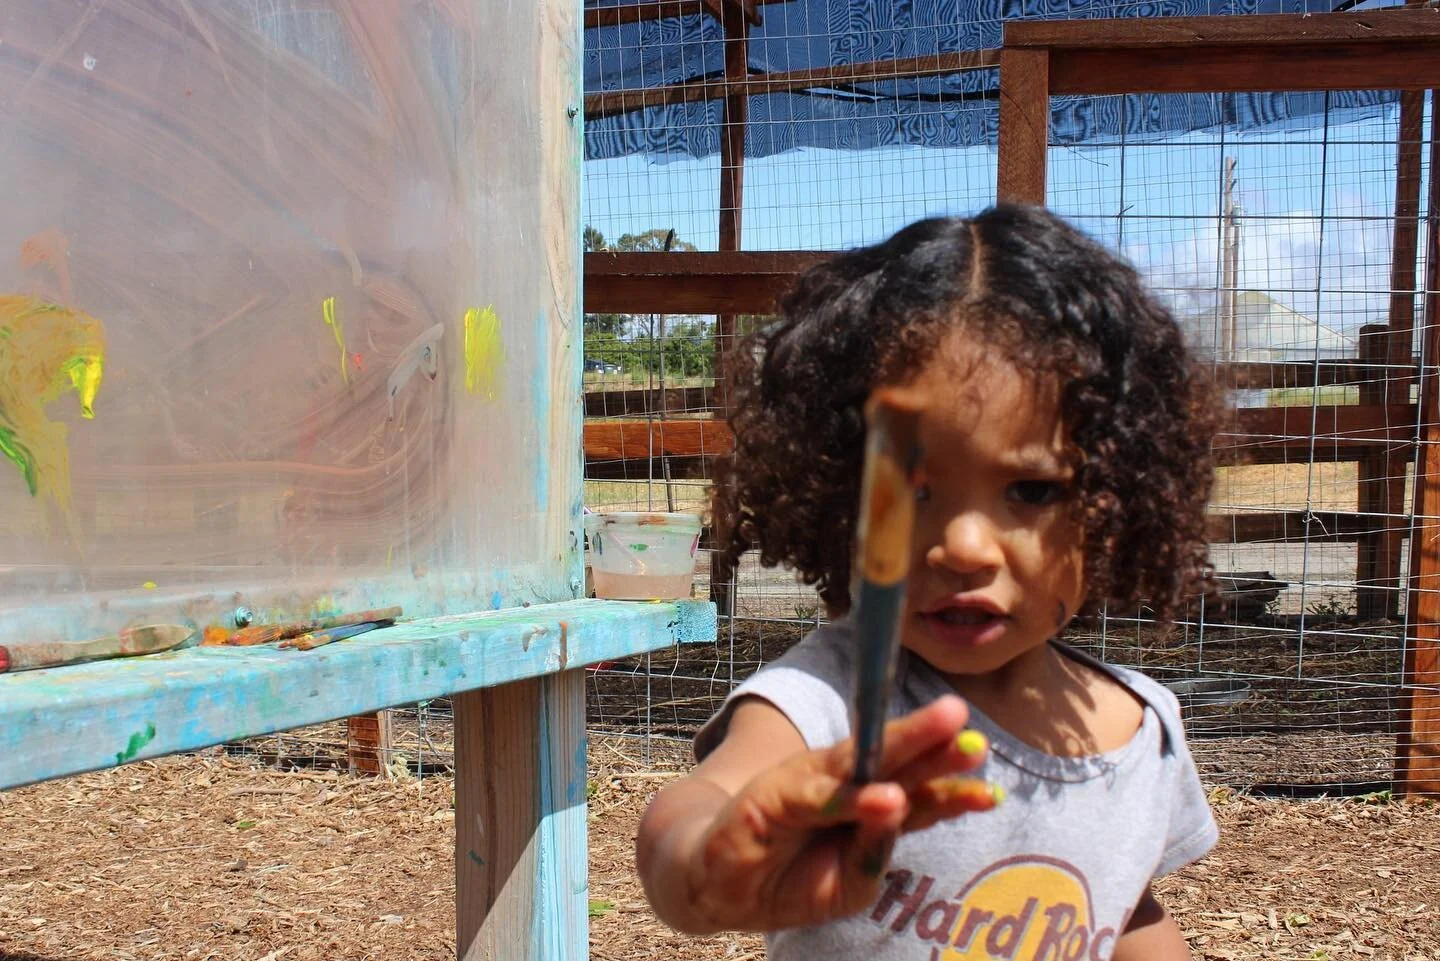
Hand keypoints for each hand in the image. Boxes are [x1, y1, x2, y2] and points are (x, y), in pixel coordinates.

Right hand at [684, 694, 998, 932]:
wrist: (713, 881)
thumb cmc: (787, 879)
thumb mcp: (846, 884)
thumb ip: (874, 853)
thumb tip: (899, 809)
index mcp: (868, 810)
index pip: (918, 797)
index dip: (953, 792)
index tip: (993, 791)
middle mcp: (844, 787)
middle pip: (897, 765)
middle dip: (936, 749)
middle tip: (973, 736)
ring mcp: (809, 784)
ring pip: (863, 763)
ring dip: (906, 747)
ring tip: (948, 738)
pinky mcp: (774, 793)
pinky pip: (820, 798)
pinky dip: (853, 798)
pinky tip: (884, 796)